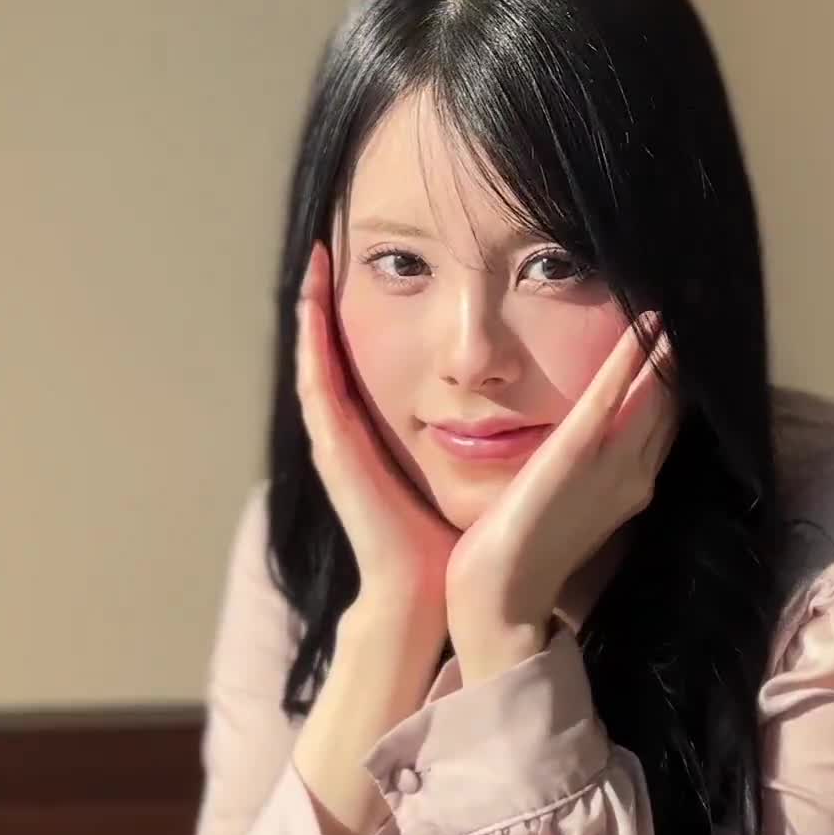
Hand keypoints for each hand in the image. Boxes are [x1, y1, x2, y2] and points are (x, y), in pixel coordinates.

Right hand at [296, 241, 460, 617]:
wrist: (430, 589)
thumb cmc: (454, 535)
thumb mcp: (465, 464)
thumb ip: (483, 431)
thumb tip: (523, 396)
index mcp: (379, 434)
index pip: (363, 360)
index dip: (359, 314)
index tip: (367, 266)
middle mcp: (350, 432)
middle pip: (330, 351)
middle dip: (324, 299)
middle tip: (325, 245)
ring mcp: (335, 440)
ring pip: (315, 357)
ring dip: (311, 307)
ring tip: (314, 257)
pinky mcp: (334, 449)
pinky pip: (316, 382)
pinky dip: (310, 340)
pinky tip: (310, 301)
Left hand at [445, 314, 680, 640]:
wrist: (500, 599)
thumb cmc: (521, 558)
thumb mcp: (565, 507)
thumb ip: (585, 476)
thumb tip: (586, 445)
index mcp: (629, 489)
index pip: (664, 426)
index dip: (677, 385)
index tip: (684, 346)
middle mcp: (633, 476)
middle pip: (670, 407)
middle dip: (682, 363)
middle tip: (695, 316)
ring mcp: (610, 466)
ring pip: (654, 396)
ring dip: (667, 352)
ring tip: (681, 311)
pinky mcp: (575, 453)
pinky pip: (611, 394)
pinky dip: (632, 357)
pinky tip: (647, 326)